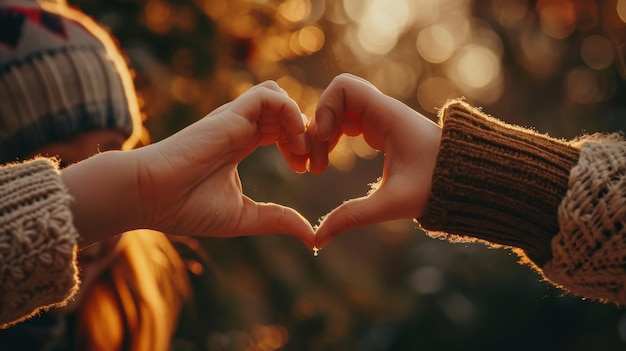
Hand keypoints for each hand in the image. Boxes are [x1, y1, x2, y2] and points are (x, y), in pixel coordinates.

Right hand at [62, 81, 313, 247]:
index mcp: (241, 144)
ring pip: (279, 97)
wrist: (149, 197)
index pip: (281, 129)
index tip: (307, 169)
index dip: (301, 144)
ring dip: (299, 121)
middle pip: (285, 113)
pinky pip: (268, 95)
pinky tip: (294, 140)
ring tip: (303, 152)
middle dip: (307, 134)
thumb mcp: (244, 217)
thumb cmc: (186, 208)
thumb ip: (277, 220)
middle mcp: (239, 127)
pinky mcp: (229, 114)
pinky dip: (289, 111)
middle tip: (314, 164)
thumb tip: (311, 237)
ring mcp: (234, 118)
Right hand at [308, 73, 440, 248]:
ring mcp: (380, 120)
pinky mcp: (380, 131)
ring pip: (337, 113)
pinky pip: (346, 123)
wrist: (469, 180)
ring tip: (319, 168)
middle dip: (317, 128)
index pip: (343, 87)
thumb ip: (353, 218)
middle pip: (334, 101)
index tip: (324, 141)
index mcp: (387, 117)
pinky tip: (330, 163)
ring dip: (322, 135)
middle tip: (315, 165)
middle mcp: (382, 112)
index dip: (324, 109)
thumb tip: (318, 241)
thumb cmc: (437, 187)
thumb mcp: (392, 204)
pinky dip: (333, 139)